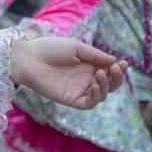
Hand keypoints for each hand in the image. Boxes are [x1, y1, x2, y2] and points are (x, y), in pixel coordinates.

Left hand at [10, 36, 126, 109]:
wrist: (29, 58)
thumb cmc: (50, 48)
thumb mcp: (76, 48)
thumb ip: (95, 55)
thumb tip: (115, 61)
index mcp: (88, 65)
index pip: (109, 71)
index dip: (118, 69)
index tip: (123, 63)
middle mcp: (85, 79)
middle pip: (109, 84)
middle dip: (116, 78)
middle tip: (115, 69)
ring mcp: (79, 90)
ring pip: (102, 94)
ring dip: (106, 85)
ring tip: (99, 74)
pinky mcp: (71, 99)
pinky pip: (89, 103)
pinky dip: (96, 96)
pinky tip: (94, 86)